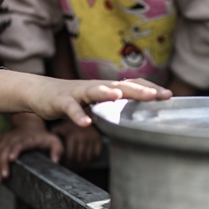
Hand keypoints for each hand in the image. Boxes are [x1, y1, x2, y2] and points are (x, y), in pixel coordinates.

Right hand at [0, 114, 62, 181]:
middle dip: (3, 163)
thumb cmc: (43, 136)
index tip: (11, 159)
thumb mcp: (54, 141)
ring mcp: (5, 138)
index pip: (19, 143)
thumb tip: (54, 161)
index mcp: (28, 138)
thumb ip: (57, 150)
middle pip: (5, 149)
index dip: (14, 150)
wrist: (30, 124)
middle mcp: (14, 137)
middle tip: (4, 177)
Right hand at [31, 77, 171, 126]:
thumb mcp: (96, 102)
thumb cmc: (71, 99)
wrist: (39, 92)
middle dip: (138, 90)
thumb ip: (113, 106)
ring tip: (119, 97)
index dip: (149, 88)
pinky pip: (71, 108)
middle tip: (156, 95)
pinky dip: (78, 115)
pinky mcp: (62, 101)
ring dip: (106, 93)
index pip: (132, 85)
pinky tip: (86, 123)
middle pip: (119, 86)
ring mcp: (78, 92)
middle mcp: (95, 87)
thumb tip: (136, 116)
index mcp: (106, 88)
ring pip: (94, 90)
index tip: (169, 95)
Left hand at [52, 119, 103, 168]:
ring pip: (88, 158)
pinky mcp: (98, 138)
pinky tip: (84, 158)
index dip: (66, 163)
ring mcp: (92, 137)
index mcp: (72, 135)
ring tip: (75, 165)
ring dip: (82, 164)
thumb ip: (53, 141)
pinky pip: (96, 154)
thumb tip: (53, 156)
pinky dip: (90, 158)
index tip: (64, 165)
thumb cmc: (64, 123)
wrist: (77, 112)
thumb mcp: (56, 129)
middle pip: (79, 159)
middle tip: (69, 167)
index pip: (71, 157)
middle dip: (74, 165)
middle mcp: (84, 136)